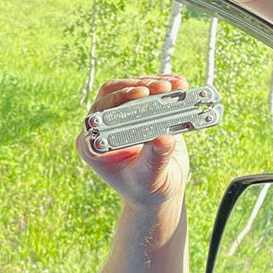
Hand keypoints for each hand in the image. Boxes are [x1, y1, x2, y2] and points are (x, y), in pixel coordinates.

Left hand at [76, 74, 190, 208]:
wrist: (159, 189)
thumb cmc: (148, 189)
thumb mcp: (150, 177)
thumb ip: (155, 159)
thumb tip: (164, 139)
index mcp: (94, 146)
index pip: (98, 114)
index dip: (118, 99)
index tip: (141, 94)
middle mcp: (103, 127)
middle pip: (113, 94)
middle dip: (139, 87)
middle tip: (162, 88)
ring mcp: (120, 116)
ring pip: (130, 88)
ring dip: (153, 83)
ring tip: (175, 85)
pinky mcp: (138, 110)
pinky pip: (147, 90)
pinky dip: (163, 84)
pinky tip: (178, 83)